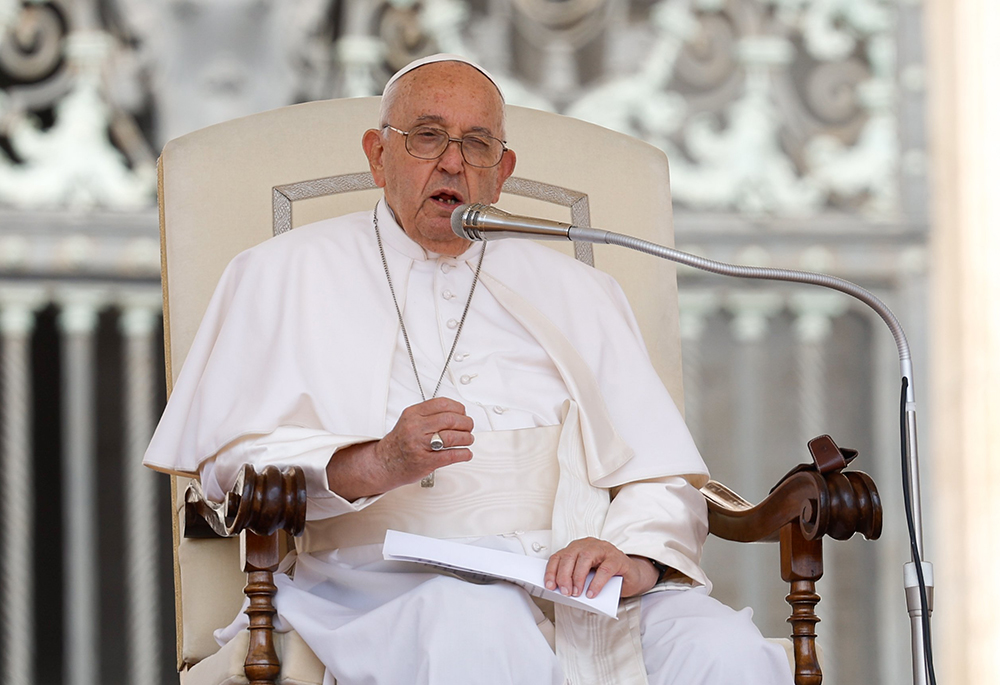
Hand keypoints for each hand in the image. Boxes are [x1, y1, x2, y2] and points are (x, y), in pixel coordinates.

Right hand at [327, 398, 473, 498]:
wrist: (384, 463)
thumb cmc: (400, 442)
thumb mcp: (410, 420)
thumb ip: (429, 414)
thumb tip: (456, 413)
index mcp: (413, 414)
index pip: (442, 404)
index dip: (458, 408)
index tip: (463, 413)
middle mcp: (416, 428)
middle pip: (451, 420)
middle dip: (466, 423)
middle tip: (469, 427)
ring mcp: (420, 445)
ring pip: (453, 437)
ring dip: (466, 438)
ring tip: (468, 440)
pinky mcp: (426, 462)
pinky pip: (451, 455)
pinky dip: (463, 454)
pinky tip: (465, 453)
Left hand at [544, 537, 660, 598]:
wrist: (632, 576)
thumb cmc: (607, 576)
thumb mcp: (587, 577)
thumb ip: (576, 580)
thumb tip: (563, 591)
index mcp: (578, 548)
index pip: (559, 556)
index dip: (552, 570)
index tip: (549, 585)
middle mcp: (589, 545)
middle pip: (570, 556)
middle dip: (564, 575)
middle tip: (564, 592)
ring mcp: (604, 549)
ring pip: (585, 558)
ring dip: (578, 577)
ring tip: (576, 593)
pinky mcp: (617, 558)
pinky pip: (605, 568)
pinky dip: (597, 582)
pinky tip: (592, 593)